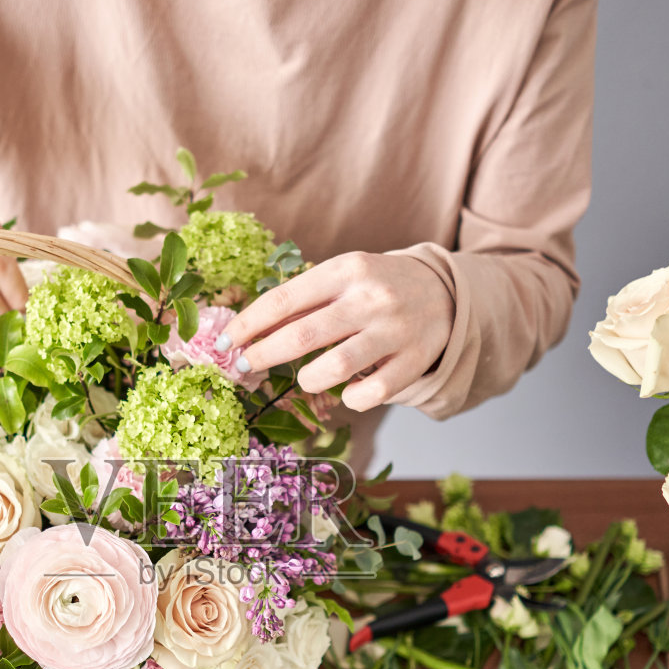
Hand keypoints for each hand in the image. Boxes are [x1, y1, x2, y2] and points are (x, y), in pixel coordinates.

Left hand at [225, 252, 452, 411]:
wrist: (445, 293)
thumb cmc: (376, 288)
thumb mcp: (343, 277)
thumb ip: (303, 299)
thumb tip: (244, 332)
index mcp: (346, 270)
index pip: (283, 300)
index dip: (246, 325)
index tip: (223, 343)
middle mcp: (370, 298)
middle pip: (302, 335)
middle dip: (263, 355)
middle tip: (244, 367)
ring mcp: (394, 331)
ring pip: (335, 368)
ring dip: (308, 380)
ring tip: (305, 378)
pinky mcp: (414, 361)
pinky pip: (371, 393)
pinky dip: (351, 399)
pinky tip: (347, 392)